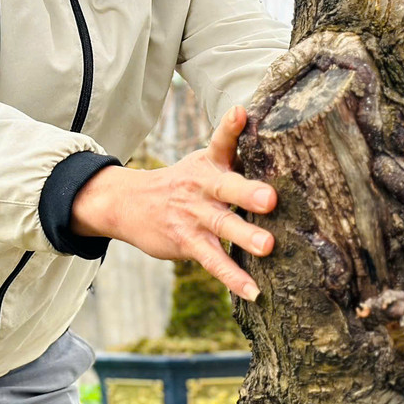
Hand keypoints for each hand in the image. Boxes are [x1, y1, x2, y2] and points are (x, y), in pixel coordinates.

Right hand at [68, 106, 275, 299]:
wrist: (128, 204)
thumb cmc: (182, 182)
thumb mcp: (202, 162)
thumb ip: (233, 152)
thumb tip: (274, 141)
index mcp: (208, 164)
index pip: (220, 141)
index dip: (230, 127)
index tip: (240, 112)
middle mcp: (202, 187)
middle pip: (225, 186)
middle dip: (248, 192)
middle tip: (271, 198)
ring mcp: (194, 216)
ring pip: (221, 226)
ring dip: (245, 236)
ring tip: (268, 246)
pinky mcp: (188, 242)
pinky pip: (214, 261)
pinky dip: (233, 277)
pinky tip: (254, 291)